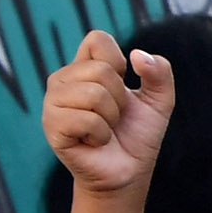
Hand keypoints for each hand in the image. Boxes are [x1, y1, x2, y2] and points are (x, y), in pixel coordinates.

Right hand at [44, 30, 174, 196]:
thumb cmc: (138, 135)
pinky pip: (86, 119)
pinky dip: (101, 134)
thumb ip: (159, 73)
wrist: (128, 173)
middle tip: (114, 118)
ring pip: (94, 94)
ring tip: (104, 129)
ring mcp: (53, 103)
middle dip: (121, 99)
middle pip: (101, 70)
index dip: (120, 63)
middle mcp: (63, 80)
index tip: (123, 88)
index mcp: (84, 67)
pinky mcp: (52, 126)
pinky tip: (93, 141)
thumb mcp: (159, 101)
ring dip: (111, 118)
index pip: (97, 39)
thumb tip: (137, 55)